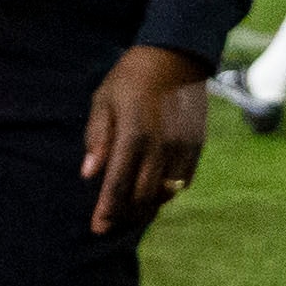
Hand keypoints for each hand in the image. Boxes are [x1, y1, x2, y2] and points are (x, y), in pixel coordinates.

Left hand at [84, 43, 207, 233]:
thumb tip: (89, 174)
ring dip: (147, 207)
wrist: (175, 57)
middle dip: (125, 213)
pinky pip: (183, 182)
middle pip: (142, 195)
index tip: (98, 228)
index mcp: (133, 134)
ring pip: (165, 193)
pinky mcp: (196, 147)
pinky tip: (153, 194)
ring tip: (130, 212)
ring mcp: (182, 148)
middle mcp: (160, 146)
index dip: (107, 210)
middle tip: (111, 220)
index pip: (117, 183)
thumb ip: (97, 138)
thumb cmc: (130, 78)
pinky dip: (167, 193)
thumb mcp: (103, 100)